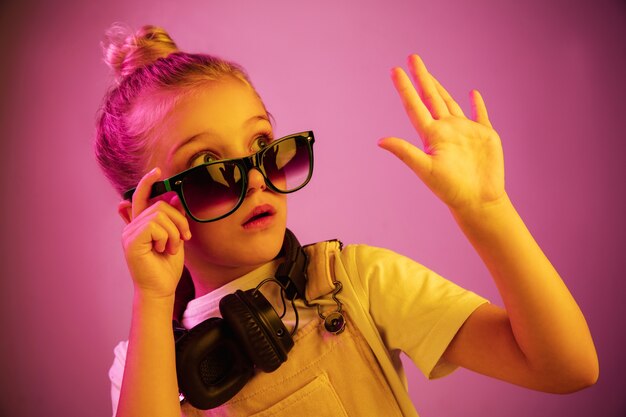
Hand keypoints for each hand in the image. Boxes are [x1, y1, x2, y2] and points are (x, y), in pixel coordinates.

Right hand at [120, 167, 191, 299]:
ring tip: (170, 248)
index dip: (148, 182)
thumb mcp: (175, 237)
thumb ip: (174, 218)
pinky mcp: (132, 240)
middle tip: (183, 238)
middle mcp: (132, 226)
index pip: (141, 197)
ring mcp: (130, 233)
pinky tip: (162, 250)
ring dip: (173, 233)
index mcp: (141, 224)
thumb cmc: (166, 267)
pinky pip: (155, 226)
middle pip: (160, 205)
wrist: (161, 288)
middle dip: (179, 221)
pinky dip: (166, 238)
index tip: (158, 171)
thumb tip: (175, 197)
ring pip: (160, 215)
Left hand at [378, 54, 504, 211]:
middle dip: (422, 78)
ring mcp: (465, 131)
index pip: (414, 106)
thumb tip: (379, 140)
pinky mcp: (485, 136)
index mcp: (432, 135)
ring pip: (450, 103)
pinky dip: (477, 105)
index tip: (394, 70)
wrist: (478, 201)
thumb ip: (405, 152)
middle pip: (431, 98)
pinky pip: (480, 115)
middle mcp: (446, 130)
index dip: (405, 88)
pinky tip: (472, 94)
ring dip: (441, 88)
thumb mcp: (425, 169)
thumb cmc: (450, 189)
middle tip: (411, 58)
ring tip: (430, 75)